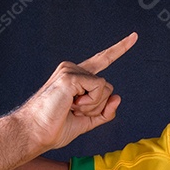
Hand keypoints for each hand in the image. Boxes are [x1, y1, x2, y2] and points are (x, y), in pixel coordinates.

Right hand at [16, 32, 137, 151]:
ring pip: (105, 88)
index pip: (102, 60)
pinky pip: (99, 88)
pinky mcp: (70, 76)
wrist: (35, 133)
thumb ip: (104, 112)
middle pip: (107, 86)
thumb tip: (118, 98)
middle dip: (98, 106)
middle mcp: (72, 69)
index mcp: (76, 78)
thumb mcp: (86, 121)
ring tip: (70, 109)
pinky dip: (90, 102)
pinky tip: (72, 105)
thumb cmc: (54, 128)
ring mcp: (70, 70)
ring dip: (93, 106)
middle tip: (73, 112)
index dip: (119, 49)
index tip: (134, 36)